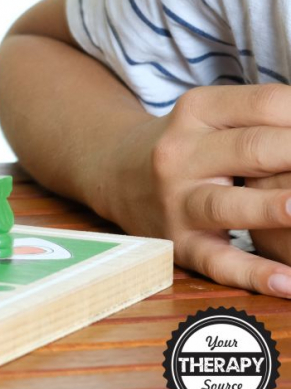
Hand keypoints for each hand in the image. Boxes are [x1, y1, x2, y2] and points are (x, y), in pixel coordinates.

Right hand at [104, 85, 290, 296]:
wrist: (114, 172)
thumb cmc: (189, 144)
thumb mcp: (213, 114)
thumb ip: (267, 115)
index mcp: (197, 110)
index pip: (264, 105)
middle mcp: (181, 152)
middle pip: (251, 149)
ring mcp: (177, 199)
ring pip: (227, 204)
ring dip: (270, 209)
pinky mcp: (178, 243)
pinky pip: (217, 261)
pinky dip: (251, 274)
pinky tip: (287, 283)